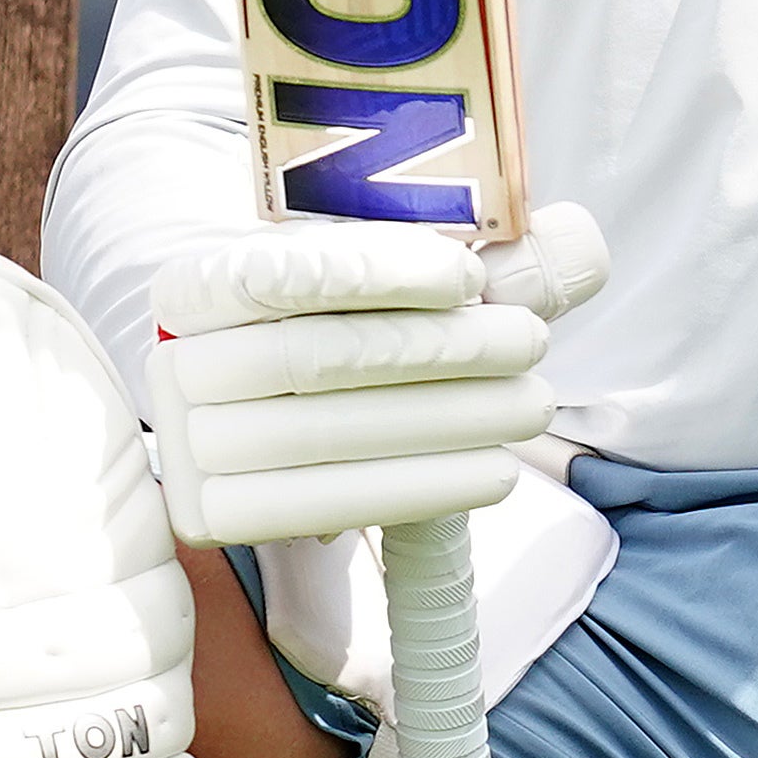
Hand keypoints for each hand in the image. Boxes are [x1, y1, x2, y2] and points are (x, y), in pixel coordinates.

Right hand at [149, 205, 606, 549]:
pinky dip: (419, 486)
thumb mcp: (389, 281)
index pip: (275, 270)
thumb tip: (583, 242)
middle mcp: (174, 362)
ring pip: (324, 431)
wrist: (260, 417)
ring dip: (443, 422)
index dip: (371, 271)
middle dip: (433, 353)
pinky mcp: (217, 516)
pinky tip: (496, 473)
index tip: (467, 276)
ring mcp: (187, 447)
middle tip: (532, 345)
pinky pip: (325, 503)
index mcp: (195, 282)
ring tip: (533, 406)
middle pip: (312, 357)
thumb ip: (483, 257)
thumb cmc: (341, 331)